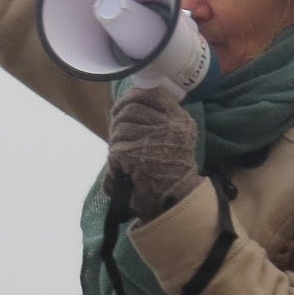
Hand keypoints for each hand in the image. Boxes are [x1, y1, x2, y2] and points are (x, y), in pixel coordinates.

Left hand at [106, 87, 200, 220]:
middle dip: (119, 119)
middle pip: (130, 109)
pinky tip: (122, 167)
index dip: (131, 97)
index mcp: (179, 120)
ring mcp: (153, 140)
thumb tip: (128, 101)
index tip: (123, 106)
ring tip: (123, 153)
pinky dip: (114, 158)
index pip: (150, 94)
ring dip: (116, 141)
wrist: (176, 201)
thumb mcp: (175, 137)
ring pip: (120, 128)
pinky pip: (116, 148)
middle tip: (120, 133)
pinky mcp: (136, 156)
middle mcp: (169, 127)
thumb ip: (157, 118)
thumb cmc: (173, 170)